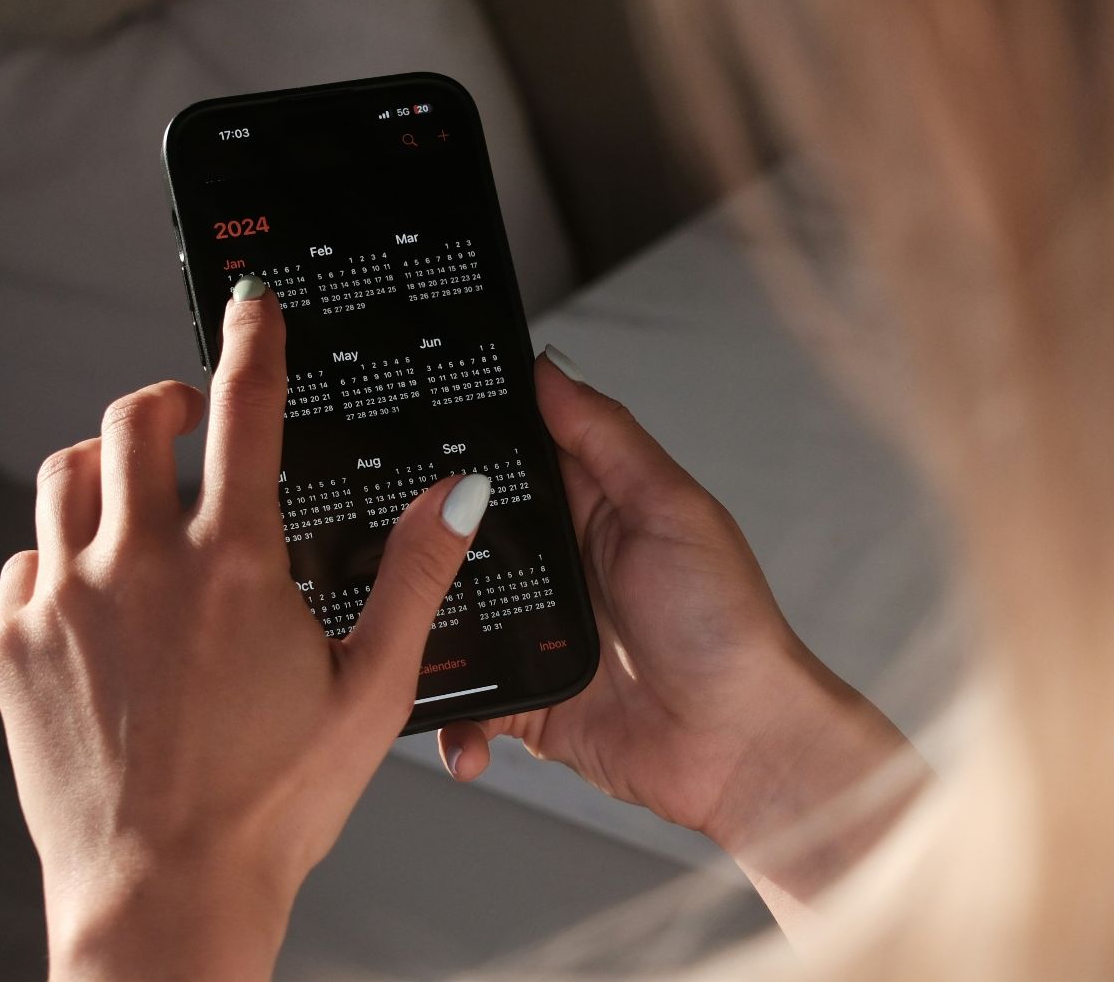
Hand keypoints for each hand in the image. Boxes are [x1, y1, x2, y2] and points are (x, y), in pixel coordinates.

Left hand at [0, 280, 492, 980]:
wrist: (164, 894)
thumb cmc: (271, 805)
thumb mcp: (372, 689)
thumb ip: (416, 575)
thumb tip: (458, 494)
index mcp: (234, 564)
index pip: (244, 409)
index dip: (251, 340)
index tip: (249, 304)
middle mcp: (138, 565)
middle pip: (133, 419)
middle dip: (168, 397)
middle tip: (190, 413)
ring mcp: (64, 602)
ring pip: (65, 475)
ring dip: (106, 463)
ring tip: (137, 490)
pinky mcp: (13, 646)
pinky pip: (23, 559)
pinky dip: (58, 553)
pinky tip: (93, 588)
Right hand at [436, 349, 919, 915]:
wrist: (742, 747)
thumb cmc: (726, 625)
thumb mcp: (670, 510)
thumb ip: (607, 437)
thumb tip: (550, 366)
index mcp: (593, 510)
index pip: (514, 460)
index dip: (464, 443)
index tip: (402, 421)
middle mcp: (559, 569)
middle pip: (465, 542)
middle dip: (421, 543)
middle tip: (371, 536)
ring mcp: (539, 637)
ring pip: (451, 621)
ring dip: (423, 631)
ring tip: (393, 634)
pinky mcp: (528, 702)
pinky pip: (468, 704)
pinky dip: (451, 716)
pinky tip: (450, 720)